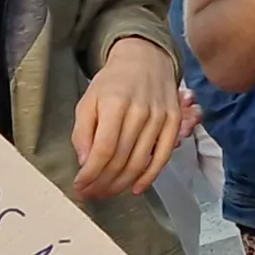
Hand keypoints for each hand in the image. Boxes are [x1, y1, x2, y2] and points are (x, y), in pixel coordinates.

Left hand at [70, 35, 192, 200]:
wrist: (145, 60)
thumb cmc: (113, 82)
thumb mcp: (88, 100)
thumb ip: (82, 131)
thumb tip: (84, 161)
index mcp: (115, 104)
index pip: (103, 149)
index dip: (91, 173)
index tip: (80, 185)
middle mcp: (140, 111)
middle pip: (121, 159)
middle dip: (103, 182)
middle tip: (91, 194)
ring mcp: (160, 117)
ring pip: (140, 162)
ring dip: (122, 184)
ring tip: (107, 193)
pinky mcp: (174, 122)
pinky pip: (163, 156)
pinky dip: (150, 176)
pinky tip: (136, 188)